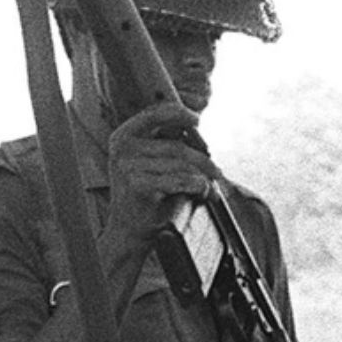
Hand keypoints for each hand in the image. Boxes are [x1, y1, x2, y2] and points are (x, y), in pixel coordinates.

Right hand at [103, 105, 218, 241]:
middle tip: (218, 173)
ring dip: (205, 178)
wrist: (131, 229)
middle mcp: (123, 147)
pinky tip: (204, 195)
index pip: (154, 113)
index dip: (179, 113)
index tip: (197, 120)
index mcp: (125, 136)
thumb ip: (170, 141)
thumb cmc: (151, 194)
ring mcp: (128, 165)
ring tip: (211, 190)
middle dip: (204, 161)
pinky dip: (199, 187)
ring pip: (183, 165)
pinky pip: (182, 180)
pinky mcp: (138, 184)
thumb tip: (196, 122)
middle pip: (177, 146)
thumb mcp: (157, 162)